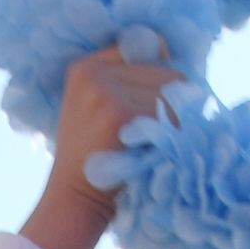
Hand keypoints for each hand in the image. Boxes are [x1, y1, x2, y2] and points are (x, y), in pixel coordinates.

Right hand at [25, 38, 176, 248]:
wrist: (75, 200)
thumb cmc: (96, 158)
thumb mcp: (94, 108)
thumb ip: (125, 80)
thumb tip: (173, 54)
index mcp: (85, 67)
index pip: (147, 47)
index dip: (158, 76)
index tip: (149, 105)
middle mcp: (94, 73)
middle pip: (167, 70)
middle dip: (167, 101)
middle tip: (145, 135)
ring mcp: (107, 93)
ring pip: (174, 90)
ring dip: (173, 118)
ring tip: (147, 143)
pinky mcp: (122, 115)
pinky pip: (173, 112)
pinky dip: (172, 133)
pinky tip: (150, 150)